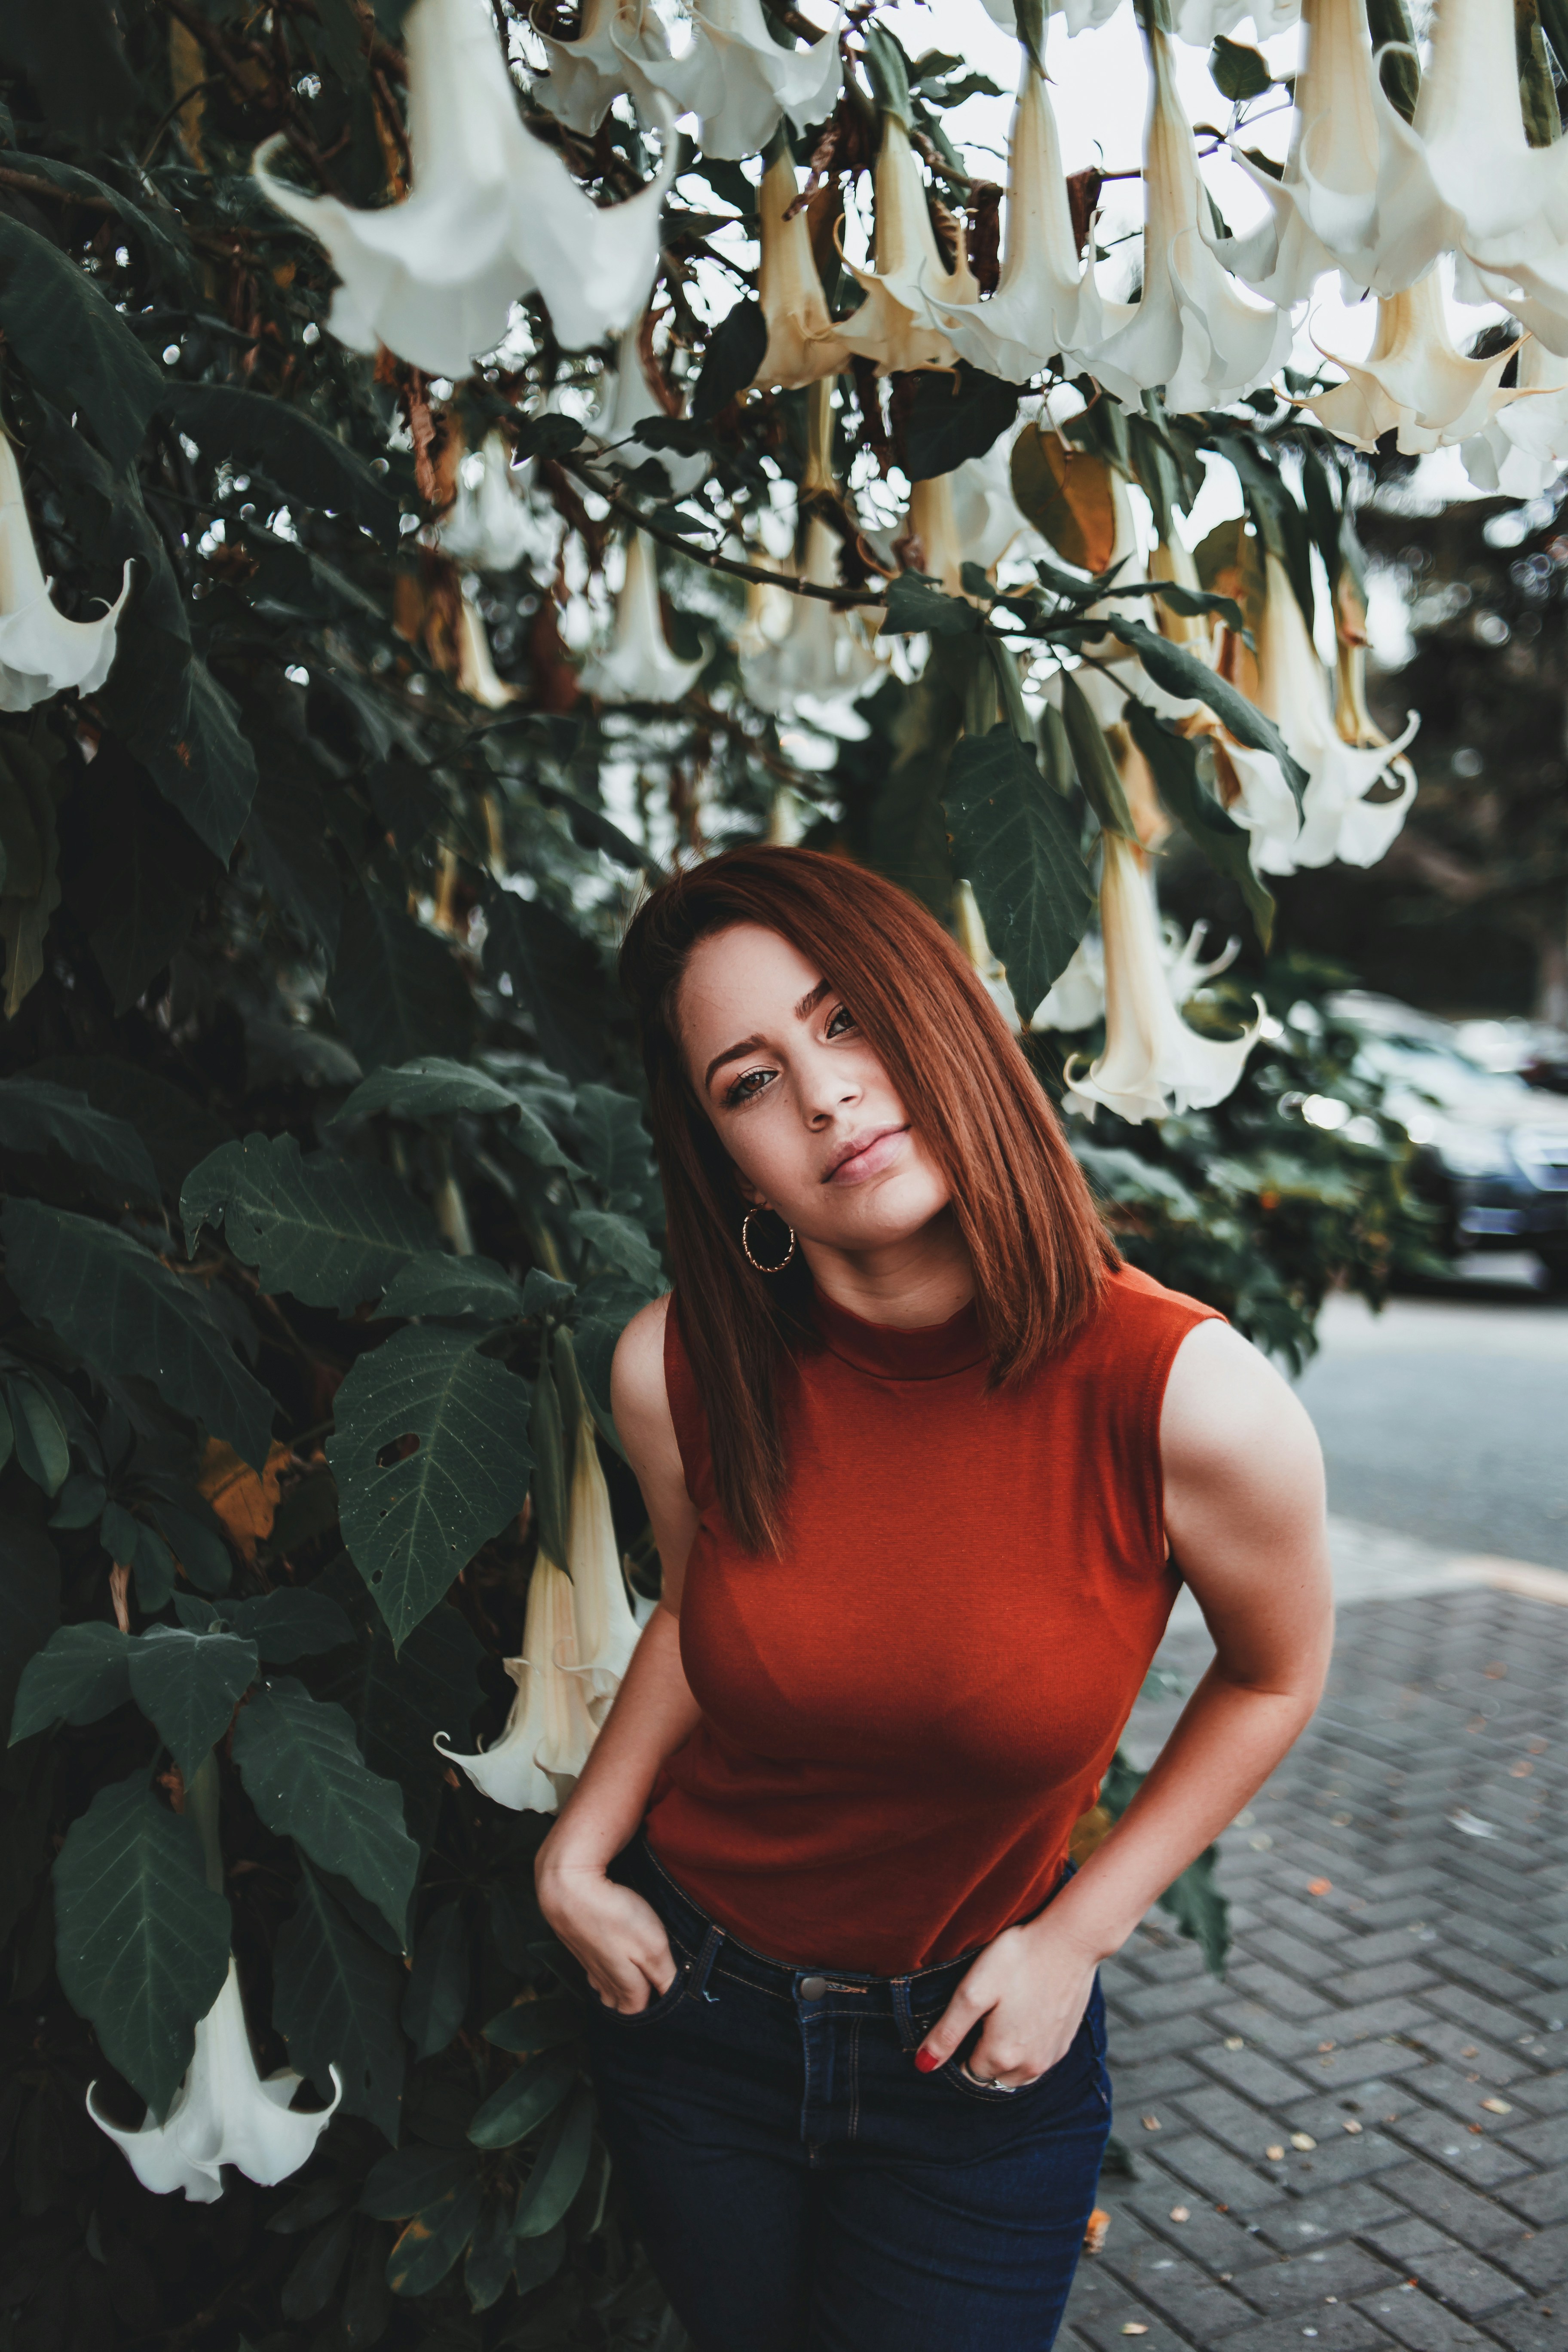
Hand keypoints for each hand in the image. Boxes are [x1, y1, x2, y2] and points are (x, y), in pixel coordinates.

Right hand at [535, 1859, 679, 2014]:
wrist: (569, 1891)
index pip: (641, 2015)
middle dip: (636, 2007)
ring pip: (606, 1991)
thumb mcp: (653, 1947)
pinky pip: (596, 1973)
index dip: (656, 2011)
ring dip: (619, 1992)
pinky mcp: (582, 1949)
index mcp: (626, 1990)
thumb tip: (676, 1999)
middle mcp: (606, 1985)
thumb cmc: (616, 1918)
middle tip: (653, 1995)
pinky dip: (606, 1973)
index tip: (669, 2001)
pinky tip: (609, 1964)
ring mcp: (591, 1967)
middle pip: (621, 2008)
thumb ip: (665, 1978)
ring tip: (633, 1986)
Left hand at [914, 1913, 1098, 2088]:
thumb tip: (924, 2066)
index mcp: (1002, 2056)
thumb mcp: (973, 1991)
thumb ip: (948, 2032)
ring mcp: (1051, 2056)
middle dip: (980, 2057)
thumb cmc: (1018, 1959)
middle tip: (979, 2017)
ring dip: (1004, 2056)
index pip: (967, 2073)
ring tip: (999, 2017)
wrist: (1070, 1940)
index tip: (961, 2022)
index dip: (958, 2051)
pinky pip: (1037, 2059)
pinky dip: (1026, 2048)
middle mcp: (1030, 2067)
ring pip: (1016, 2073)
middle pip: (992, 2077)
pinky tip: (1023, 2016)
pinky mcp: (1065, 2043)